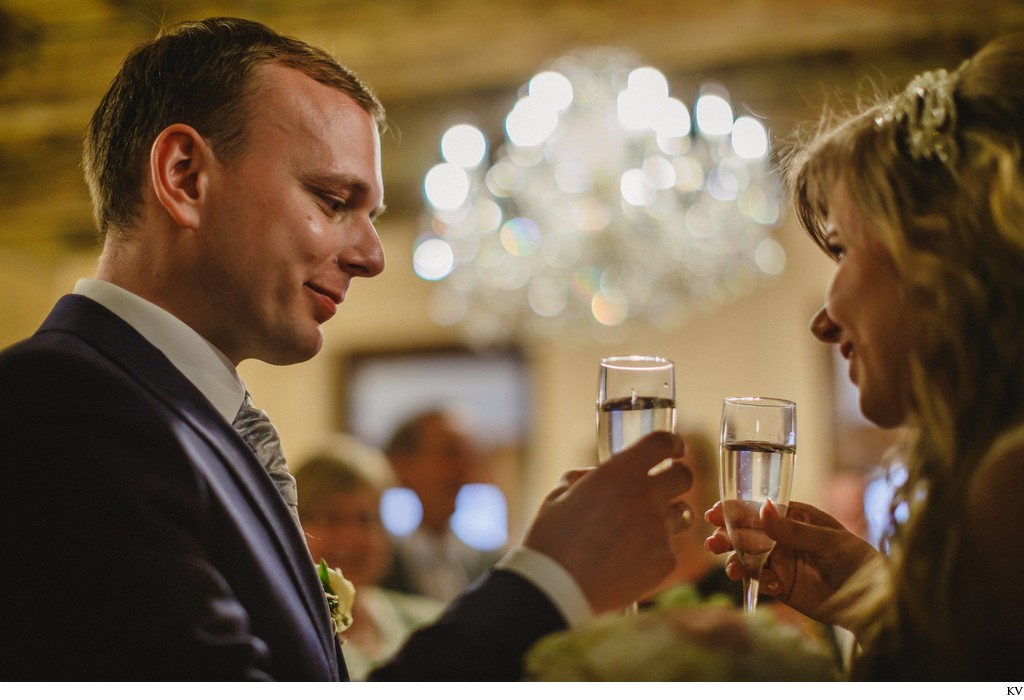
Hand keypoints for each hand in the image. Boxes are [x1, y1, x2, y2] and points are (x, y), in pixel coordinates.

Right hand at [523, 431, 692, 613]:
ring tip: (645, 526)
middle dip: (676, 476)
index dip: (671, 443)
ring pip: (683, 512)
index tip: (673, 448)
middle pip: (684, 476)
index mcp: (619, 473)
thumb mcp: (559, 495)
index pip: (662, 443)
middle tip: (663, 485)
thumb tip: (598, 476)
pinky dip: (656, 550)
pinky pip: (670, 547)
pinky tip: (631, 560)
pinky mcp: (665, 562)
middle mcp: (646, 497)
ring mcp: (659, 530)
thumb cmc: (551, 540)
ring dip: (669, 513)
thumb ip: (585, 477)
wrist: (556, 589)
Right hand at [705, 499, 879, 629]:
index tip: (715, 513)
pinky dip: (758, 582)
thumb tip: (763, 507)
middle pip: (746, 534)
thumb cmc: (856, 560)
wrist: (873, 601)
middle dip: (727, 537)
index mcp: (794, 517)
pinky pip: (760, 581)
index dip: (735, 510)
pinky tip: (769, 584)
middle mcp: (782, 537)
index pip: (759, 509)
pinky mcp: (780, 586)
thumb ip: (792, 529)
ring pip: (748, 558)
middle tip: (712, 543)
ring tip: (732, 569)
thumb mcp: (827, 540)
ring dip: (735, 561)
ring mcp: (780, 561)